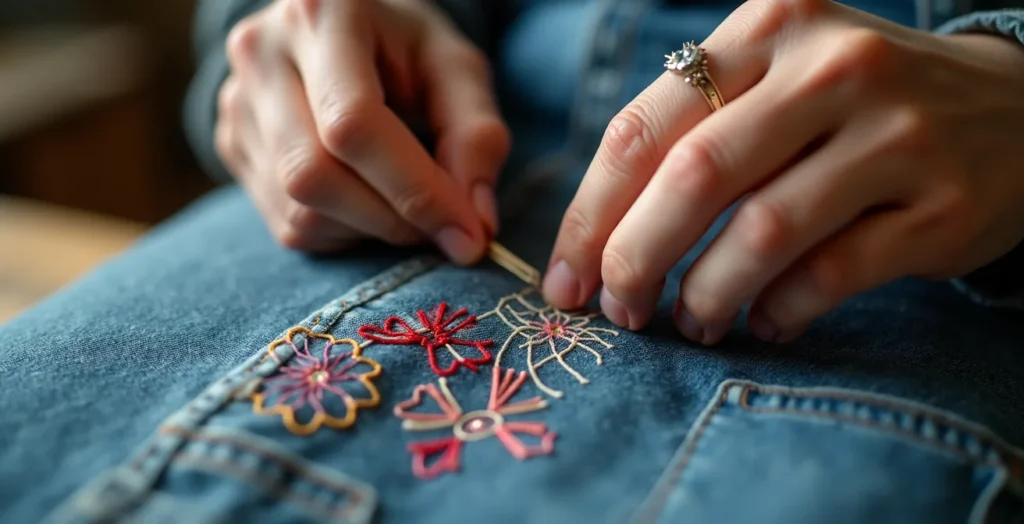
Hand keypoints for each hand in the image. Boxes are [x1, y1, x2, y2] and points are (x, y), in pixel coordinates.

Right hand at [215, 0, 509, 262]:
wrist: (341, 32)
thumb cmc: (406, 48)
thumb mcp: (456, 69)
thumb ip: (476, 136)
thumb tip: (474, 221)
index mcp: (323, 15)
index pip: (353, 123)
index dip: (415, 191)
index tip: (469, 234)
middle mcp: (262, 55)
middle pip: (314, 175)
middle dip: (393, 220)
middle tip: (445, 229)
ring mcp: (237, 104)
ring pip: (298, 210)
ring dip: (371, 231)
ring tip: (409, 208)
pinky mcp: (231, 146)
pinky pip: (288, 225)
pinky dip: (344, 233)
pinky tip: (369, 202)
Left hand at [543, 0, 1023, 342]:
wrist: (1009, 108)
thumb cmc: (854, 104)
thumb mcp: (774, 80)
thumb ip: (691, 132)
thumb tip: (596, 241)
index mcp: (766, 28)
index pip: (644, 127)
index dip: (590, 214)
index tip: (566, 280)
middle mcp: (831, 68)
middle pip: (694, 176)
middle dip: (635, 259)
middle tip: (618, 311)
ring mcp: (895, 134)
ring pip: (763, 231)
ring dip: (705, 295)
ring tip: (690, 323)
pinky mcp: (941, 206)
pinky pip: (832, 274)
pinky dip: (779, 310)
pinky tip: (760, 322)